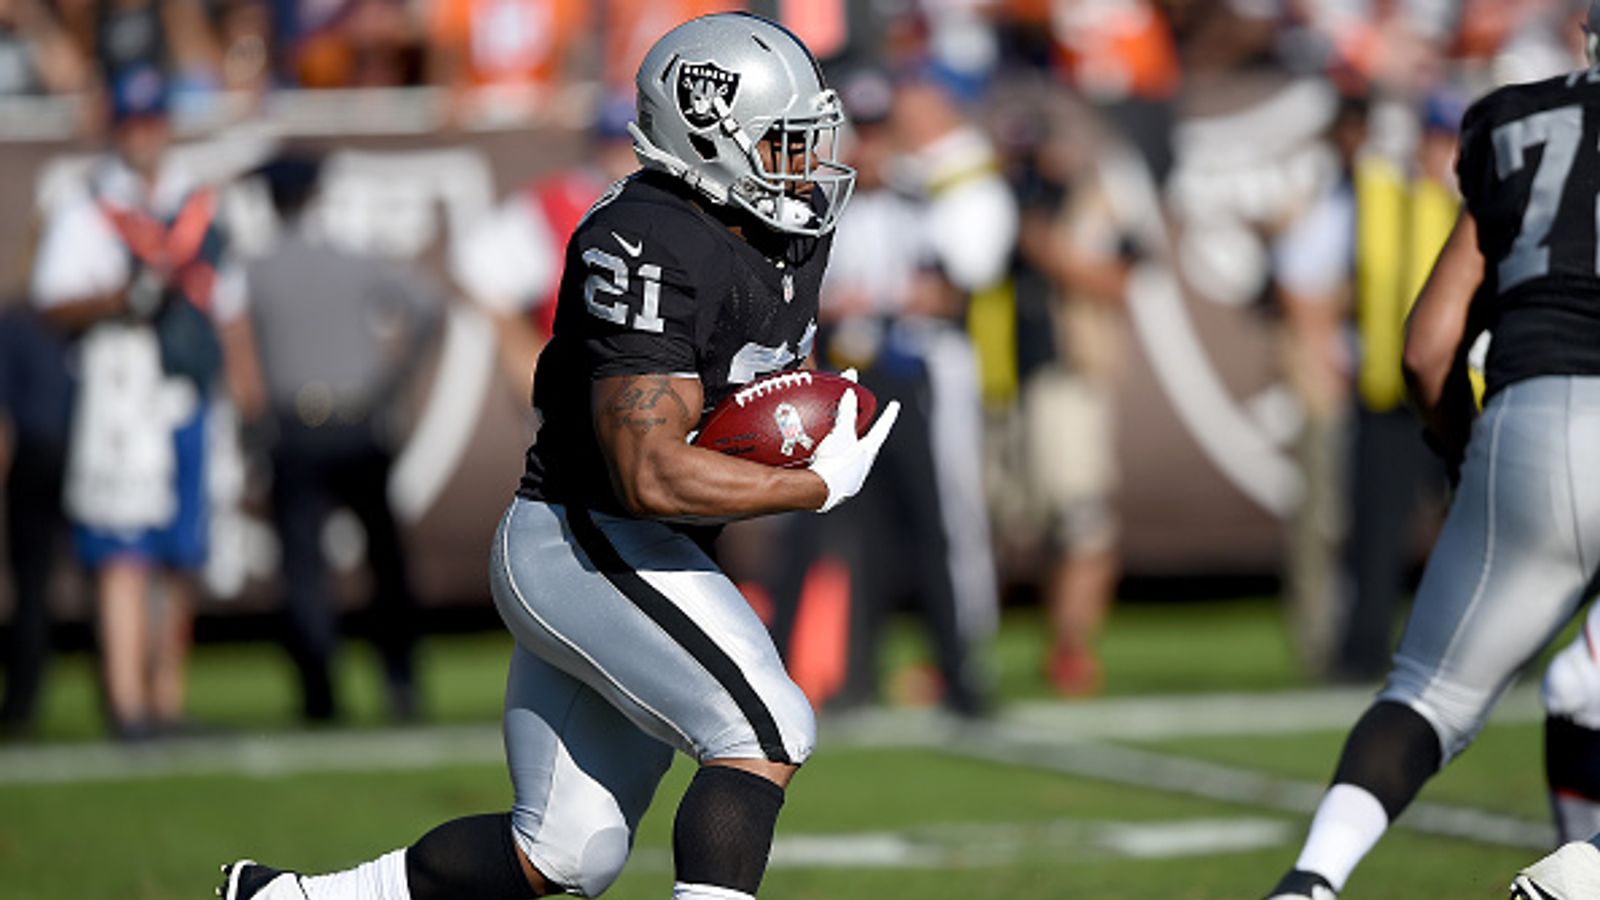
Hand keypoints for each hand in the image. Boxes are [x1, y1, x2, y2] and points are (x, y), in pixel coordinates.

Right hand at [807, 386, 897, 512]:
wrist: (818, 491)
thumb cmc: (835, 463)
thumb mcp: (841, 433)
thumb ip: (847, 413)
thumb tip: (851, 392)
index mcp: (868, 452)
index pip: (882, 428)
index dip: (888, 415)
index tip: (895, 404)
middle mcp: (862, 466)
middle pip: (867, 443)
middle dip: (864, 432)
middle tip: (861, 421)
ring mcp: (849, 478)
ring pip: (850, 456)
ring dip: (844, 445)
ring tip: (834, 437)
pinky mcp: (834, 486)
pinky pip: (834, 467)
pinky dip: (829, 458)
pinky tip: (817, 456)